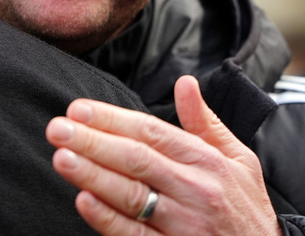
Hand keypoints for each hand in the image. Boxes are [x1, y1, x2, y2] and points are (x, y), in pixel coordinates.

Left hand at [45, 75, 279, 235]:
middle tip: (57, 128)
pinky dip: (108, 219)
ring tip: (61, 158)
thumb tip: (186, 82)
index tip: (78, 108)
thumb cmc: (247, 208)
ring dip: (93, 176)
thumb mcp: (239, 160)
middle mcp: (196, 191)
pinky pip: (136, 235)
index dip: (112, 119)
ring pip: (132, 196)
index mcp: (207, 161)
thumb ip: (206, 123)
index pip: (151, 132)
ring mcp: (185, 226)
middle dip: (93, 142)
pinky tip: (84, 201)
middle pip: (136, 160)